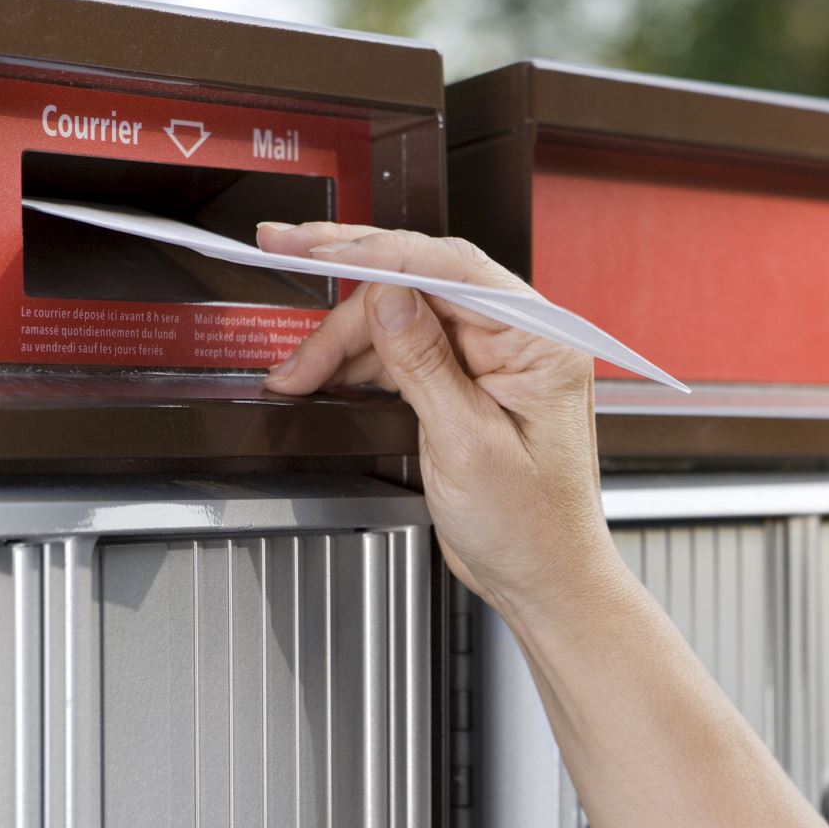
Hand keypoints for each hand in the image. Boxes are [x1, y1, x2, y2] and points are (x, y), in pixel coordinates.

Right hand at [256, 222, 618, 613]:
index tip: (319, 246)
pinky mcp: (465, 383)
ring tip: (295, 370)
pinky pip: (405, 352)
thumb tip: (390, 297)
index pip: (452, 268)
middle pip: (421, 284)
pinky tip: (323, 376)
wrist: (543, 581)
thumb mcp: (470, 446)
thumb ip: (426, 365)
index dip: (376, 252)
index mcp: (540, 341)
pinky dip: (360, 363)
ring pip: (403, 319)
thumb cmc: (534, 529)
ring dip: (343, 340)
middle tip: (285, 255)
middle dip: (348, 286)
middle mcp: (519, 339)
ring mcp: (490, 359)